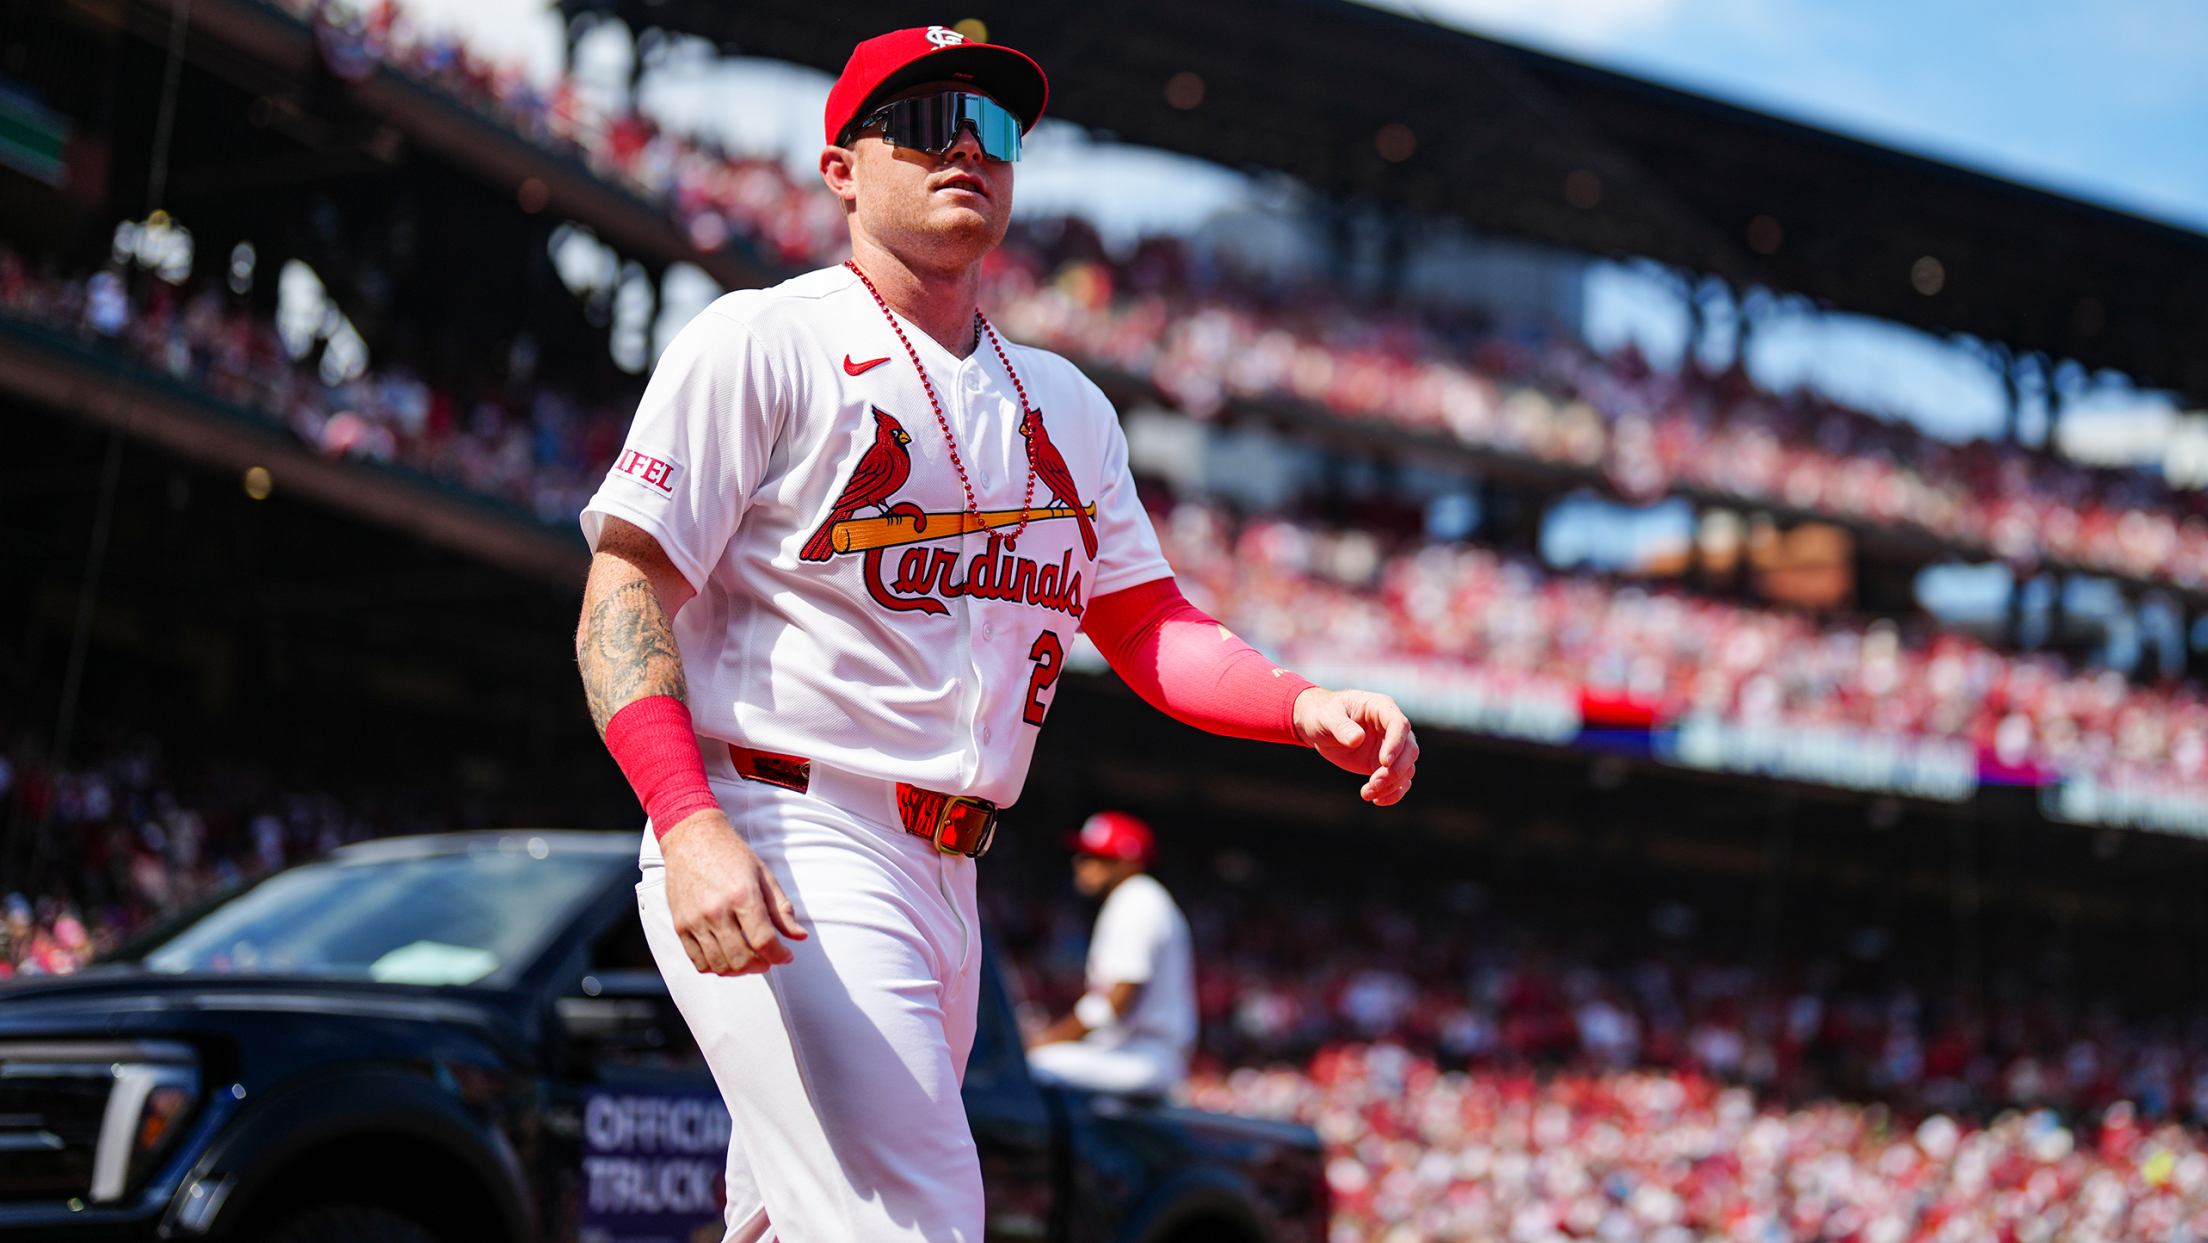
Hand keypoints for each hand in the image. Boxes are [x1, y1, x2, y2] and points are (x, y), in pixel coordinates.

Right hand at [659, 809, 807, 974]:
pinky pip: (698, 961)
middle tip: (768, 960)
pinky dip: (715, 967)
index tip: (786, 956)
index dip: (780, 955)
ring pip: (720, 965)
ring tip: (749, 961)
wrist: (692, 838)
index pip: (764, 941)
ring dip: (740, 970)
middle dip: (761, 965)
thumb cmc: (732, 855)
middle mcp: (716, 910)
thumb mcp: (764, 875)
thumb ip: (781, 909)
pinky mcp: (680, 925)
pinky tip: (727, 958)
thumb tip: (799, 937)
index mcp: (742, 895)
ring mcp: (695, 920)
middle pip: (741, 958)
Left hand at [1292, 687, 1418, 805]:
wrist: (1319, 726)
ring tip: (1368, 793)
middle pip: (1409, 749)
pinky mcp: (1384, 765)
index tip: (1383, 763)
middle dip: (1395, 770)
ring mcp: (1390, 747)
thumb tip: (1357, 739)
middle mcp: (1391, 728)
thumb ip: (1341, 726)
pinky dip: (1392, 793)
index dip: (1396, 744)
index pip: (1399, 724)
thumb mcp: (1326, 717)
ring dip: (1392, 785)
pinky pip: (1399, 781)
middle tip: (1374, 783)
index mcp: (1381, 708)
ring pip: (1407, 768)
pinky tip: (1376, 800)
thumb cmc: (1323, 714)